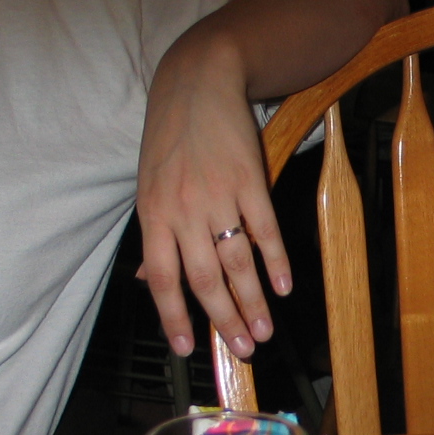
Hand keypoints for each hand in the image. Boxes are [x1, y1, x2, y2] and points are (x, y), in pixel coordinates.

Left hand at [136, 22, 289, 361]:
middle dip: (224, 320)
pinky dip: (276, 261)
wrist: (196, 83)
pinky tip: (284, 286)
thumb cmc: (172, 140)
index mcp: (153, 215)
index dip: (174, 316)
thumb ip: (156, 236)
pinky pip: (264, 230)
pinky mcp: (249, 179)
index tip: (187, 348)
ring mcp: (217, 195)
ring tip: (265, 330)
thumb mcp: (149, 186)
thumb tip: (150, 284)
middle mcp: (182, 210)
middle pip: (204, 278)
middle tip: (242, 350)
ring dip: (253, 300)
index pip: (163, 278)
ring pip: (236, 261)